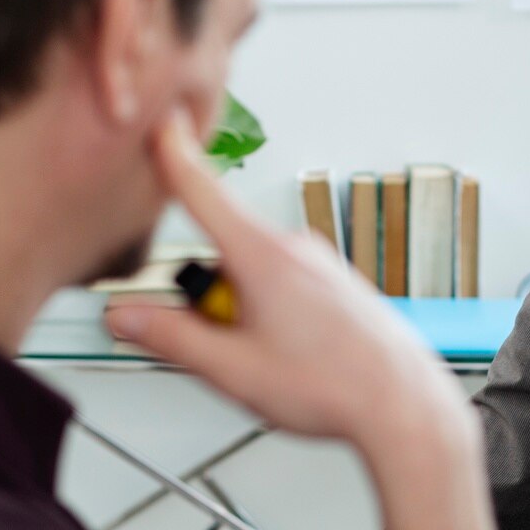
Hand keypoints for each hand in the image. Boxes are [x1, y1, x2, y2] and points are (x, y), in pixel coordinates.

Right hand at [105, 115, 466, 451]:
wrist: (404, 406)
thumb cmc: (333, 387)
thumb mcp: (232, 369)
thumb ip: (170, 337)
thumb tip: (125, 316)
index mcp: (262, 257)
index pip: (201, 191)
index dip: (171, 155)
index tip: (158, 123)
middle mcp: (293, 248)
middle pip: (222, 254)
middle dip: (210, 298)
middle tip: (229, 349)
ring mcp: (319, 264)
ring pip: (253, 278)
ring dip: (244, 314)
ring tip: (273, 362)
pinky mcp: (335, 283)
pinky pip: (284, 289)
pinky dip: (274, 318)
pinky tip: (296, 358)